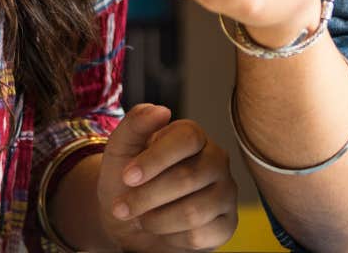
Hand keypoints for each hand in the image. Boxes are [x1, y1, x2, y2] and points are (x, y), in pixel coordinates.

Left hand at [98, 105, 237, 250]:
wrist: (128, 221)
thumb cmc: (127, 182)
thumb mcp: (120, 150)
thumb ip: (135, 124)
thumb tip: (160, 110)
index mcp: (193, 136)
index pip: (187, 138)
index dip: (155, 159)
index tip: (127, 177)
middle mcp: (215, 160)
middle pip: (187, 178)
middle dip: (146, 197)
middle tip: (122, 208)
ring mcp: (225, 192)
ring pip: (194, 211)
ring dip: (156, 220)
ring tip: (143, 218)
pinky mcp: (227, 224)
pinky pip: (201, 235)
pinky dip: (172, 237)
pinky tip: (166, 230)